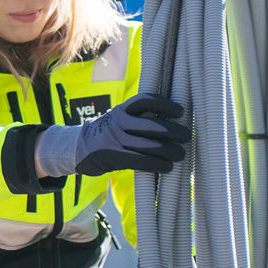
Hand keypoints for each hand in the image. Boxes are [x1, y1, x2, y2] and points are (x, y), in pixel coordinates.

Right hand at [75, 92, 189, 175]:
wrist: (79, 147)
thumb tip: (174, 123)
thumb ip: (140, 118)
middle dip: (173, 132)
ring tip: (181, 154)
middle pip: (151, 125)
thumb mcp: (120, 118)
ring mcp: (115, 139)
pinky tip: (167, 167)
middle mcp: (118, 121)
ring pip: (149, 145)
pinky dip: (157, 165)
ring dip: (169, 151)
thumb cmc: (109, 132)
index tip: (180, 111)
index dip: (165, 105)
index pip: (145, 100)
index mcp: (122, 109)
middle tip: (187, 136)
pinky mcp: (113, 157)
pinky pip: (140, 161)